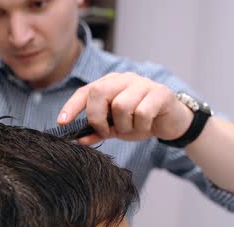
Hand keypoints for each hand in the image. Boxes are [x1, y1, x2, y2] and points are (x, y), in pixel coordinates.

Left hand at [57, 72, 192, 144]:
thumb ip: (98, 131)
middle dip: (97, 117)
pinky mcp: (160, 93)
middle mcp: (124, 79)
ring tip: (131, 128)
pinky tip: (147, 126)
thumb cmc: (140, 121)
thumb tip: (78, 140)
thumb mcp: (116, 128)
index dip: (72, 106)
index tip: (62, 122)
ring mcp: (143, 84)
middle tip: (105, 131)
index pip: (85, 91)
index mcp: (110, 84)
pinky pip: (142, 113)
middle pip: (99, 92)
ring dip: (124, 125)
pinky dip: (141, 126)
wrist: (171, 121)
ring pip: (122, 105)